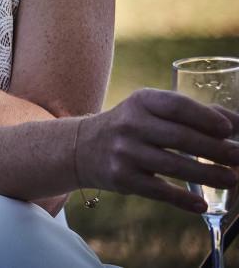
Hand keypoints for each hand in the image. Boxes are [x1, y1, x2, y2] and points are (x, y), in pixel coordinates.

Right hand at [77, 88, 238, 212]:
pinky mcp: (122, 178)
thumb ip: (190, 114)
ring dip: (207, 175)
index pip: (176, 106)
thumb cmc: (131, 126)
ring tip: (232, 180)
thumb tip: (235, 124)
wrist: (82, 146)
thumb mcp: (150, 110)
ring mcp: (124, 152)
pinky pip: (159, 191)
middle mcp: (130, 124)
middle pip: (180, 138)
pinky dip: (183, 200)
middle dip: (216, 150)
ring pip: (173, 167)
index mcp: (141, 101)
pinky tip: (202, 204)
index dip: (204, 118)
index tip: (228, 130)